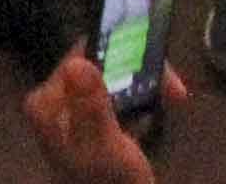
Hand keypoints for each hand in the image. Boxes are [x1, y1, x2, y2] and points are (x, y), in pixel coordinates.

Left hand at [23, 51, 167, 183]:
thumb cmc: (109, 183)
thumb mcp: (104, 145)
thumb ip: (90, 105)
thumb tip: (77, 62)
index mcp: (48, 102)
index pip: (83, 55)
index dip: (123, 56)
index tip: (160, 72)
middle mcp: (55, 102)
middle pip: (100, 66)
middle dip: (141, 74)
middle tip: (177, 93)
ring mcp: (73, 113)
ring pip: (112, 81)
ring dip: (145, 86)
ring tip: (174, 97)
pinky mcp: (92, 125)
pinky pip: (116, 99)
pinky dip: (140, 102)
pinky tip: (159, 109)